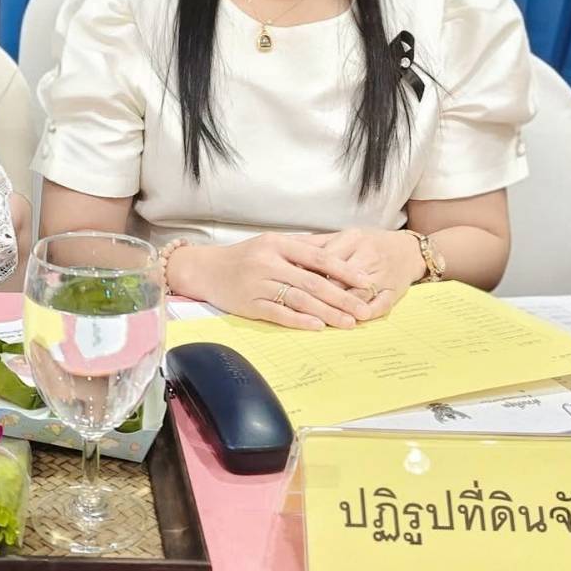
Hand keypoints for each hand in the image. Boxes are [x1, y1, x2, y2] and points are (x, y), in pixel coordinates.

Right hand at [169, 233, 374, 330]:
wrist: (205, 269)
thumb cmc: (244, 257)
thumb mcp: (271, 244)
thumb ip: (301, 248)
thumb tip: (337, 253)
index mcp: (277, 244)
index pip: (318, 258)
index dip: (344, 270)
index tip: (366, 281)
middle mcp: (268, 263)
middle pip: (312, 282)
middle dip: (342, 297)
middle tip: (364, 309)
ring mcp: (257, 284)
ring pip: (299, 299)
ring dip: (326, 313)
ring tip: (348, 322)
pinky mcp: (248, 304)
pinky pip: (278, 313)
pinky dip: (299, 320)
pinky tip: (317, 327)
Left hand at [294, 228, 425, 321]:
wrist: (409, 250)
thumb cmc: (370, 244)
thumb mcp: (345, 237)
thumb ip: (317, 243)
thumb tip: (286, 246)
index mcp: (353, 239)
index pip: (324, 258)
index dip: (304, 273)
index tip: (286, 283)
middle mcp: (368, 255)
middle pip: (338, 278)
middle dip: (317, 294)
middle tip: (296, 306)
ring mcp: (382, 275)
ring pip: (356, 294)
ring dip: (338, 309)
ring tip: (317, 319)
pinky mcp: (394, 292)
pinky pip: (378, 306)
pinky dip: (363, 315)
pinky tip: (349, 323)